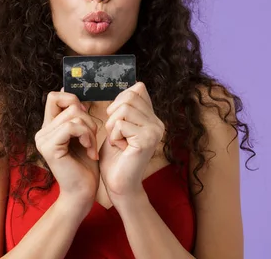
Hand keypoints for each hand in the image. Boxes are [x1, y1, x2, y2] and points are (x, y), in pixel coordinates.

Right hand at [35, 89, 99, 212]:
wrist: (83, 193)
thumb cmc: (85, 166)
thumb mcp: (82, 135)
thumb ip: (75, 116)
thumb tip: (65, 89)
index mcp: (48, 128)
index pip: (54, 97)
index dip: (73, 100)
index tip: (85, 119)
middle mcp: (42, 132)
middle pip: (69, 103)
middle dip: (88, 118)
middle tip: (91, 137)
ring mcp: (43, 139)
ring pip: (74, 115)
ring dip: (90, 130)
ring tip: (91, 147)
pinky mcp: (49, 147)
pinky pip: (72, 127)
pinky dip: (87, 136)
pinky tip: (89, 150)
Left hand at [98, 82, 164, 204]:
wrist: (119, 185)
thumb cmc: (115, 158)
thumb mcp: (119, 126)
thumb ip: (127, 108)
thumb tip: (138, 84)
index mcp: (153, 118)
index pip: (137, 89)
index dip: (120, 100)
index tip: (117, 120)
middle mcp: (158, 123)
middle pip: (129, 97)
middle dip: (113, 114)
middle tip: (116, 133)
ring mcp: (155, 131)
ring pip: (123, 109)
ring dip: (112, 126)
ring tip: (118, 141)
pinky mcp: (147, 140)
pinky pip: (120, 124)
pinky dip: (114, 136)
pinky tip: (121, 148)